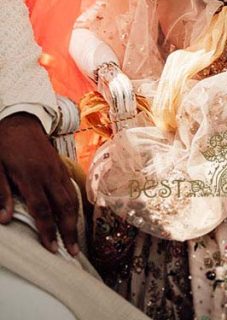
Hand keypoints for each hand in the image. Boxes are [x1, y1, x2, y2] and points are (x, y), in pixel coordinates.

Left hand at [0, 113, 79, 255]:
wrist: (20, 120)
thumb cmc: (4, 145)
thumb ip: (1, 193)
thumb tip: (5, 219)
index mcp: (31, 176)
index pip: (42, 209)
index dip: (48, 231)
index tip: (52, 248)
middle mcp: (48, 174)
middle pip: (63, 206)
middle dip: (69, 230)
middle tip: (71, 251)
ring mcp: (57, 169)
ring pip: (71, 197)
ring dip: (74, 220)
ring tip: (75, 239)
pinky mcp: (60, 166)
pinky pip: (71, 188)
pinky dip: (74, 204)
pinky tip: (73, 216)